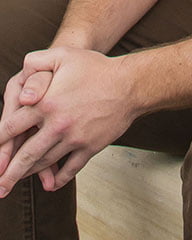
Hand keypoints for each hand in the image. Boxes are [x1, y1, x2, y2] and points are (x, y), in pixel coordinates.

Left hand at [0, 47, 136, 195]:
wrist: (130, 84)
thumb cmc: (96, 67)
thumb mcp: (63, 55)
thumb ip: (36, 62)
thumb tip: (20, 79)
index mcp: (45, 103)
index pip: (12, 127)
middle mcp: (57, 125)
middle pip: (25, 155)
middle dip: (7, 173)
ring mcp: (74, 139)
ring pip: (45, 163)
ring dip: (28, 175)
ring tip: (16, 182)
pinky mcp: (90, 147)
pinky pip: (70, 168)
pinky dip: (59, 179)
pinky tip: (51, 184)